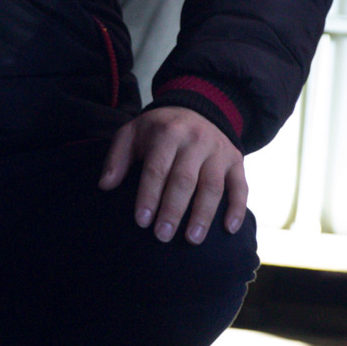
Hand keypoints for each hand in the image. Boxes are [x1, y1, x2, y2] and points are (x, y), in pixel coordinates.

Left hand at [97, 105, 247, 245]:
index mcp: (167, 133)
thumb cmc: (160, 128)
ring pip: (213, 186)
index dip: (149, 195)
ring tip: (192, 239)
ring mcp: (218, 150)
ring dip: (203, 215)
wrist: (199, 106)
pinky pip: (241, 186)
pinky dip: (237, 208)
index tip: (142, 221)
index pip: (157, 168)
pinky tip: (229, 229)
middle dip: (173, 210)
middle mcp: (196, 140)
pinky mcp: (236, 160)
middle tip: (162, 236)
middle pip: (184, 179)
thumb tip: (105, 185)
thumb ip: (117, 157)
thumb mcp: (133, 132)